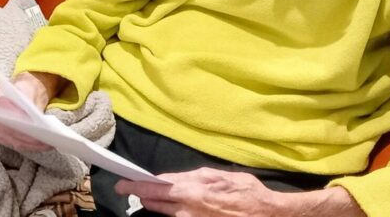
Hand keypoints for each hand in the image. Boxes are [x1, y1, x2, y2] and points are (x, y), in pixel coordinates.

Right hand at [0, 71, 62, 151]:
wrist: (21, 96)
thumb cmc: (23, 91)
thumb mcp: (26, 87)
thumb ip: (25, 96)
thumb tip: (27, 115)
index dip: (8, 112)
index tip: (23, 118)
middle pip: (4, 126)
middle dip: (23, 132)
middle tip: (41, 135)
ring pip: (12, 138)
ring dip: (30, 142)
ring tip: (48, 141)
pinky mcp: (0, 138)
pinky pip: (17, 144)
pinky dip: (32, 146)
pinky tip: (45, 145)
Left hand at [115, 168, 281, 215]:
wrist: (268, 214)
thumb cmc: (245, 192)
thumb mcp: (217, 176)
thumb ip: (189, 177)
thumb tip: (168, 179)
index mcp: (192, 192)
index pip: (154, 189)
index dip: (135, 186)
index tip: (122, 184)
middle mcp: (189, 211)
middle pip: (155, 204)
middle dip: (144, 196)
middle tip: (135, 188)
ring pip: (165, 213)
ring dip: (158, 204)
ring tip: (154, 196)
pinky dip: (174, 211)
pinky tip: (176, 205)